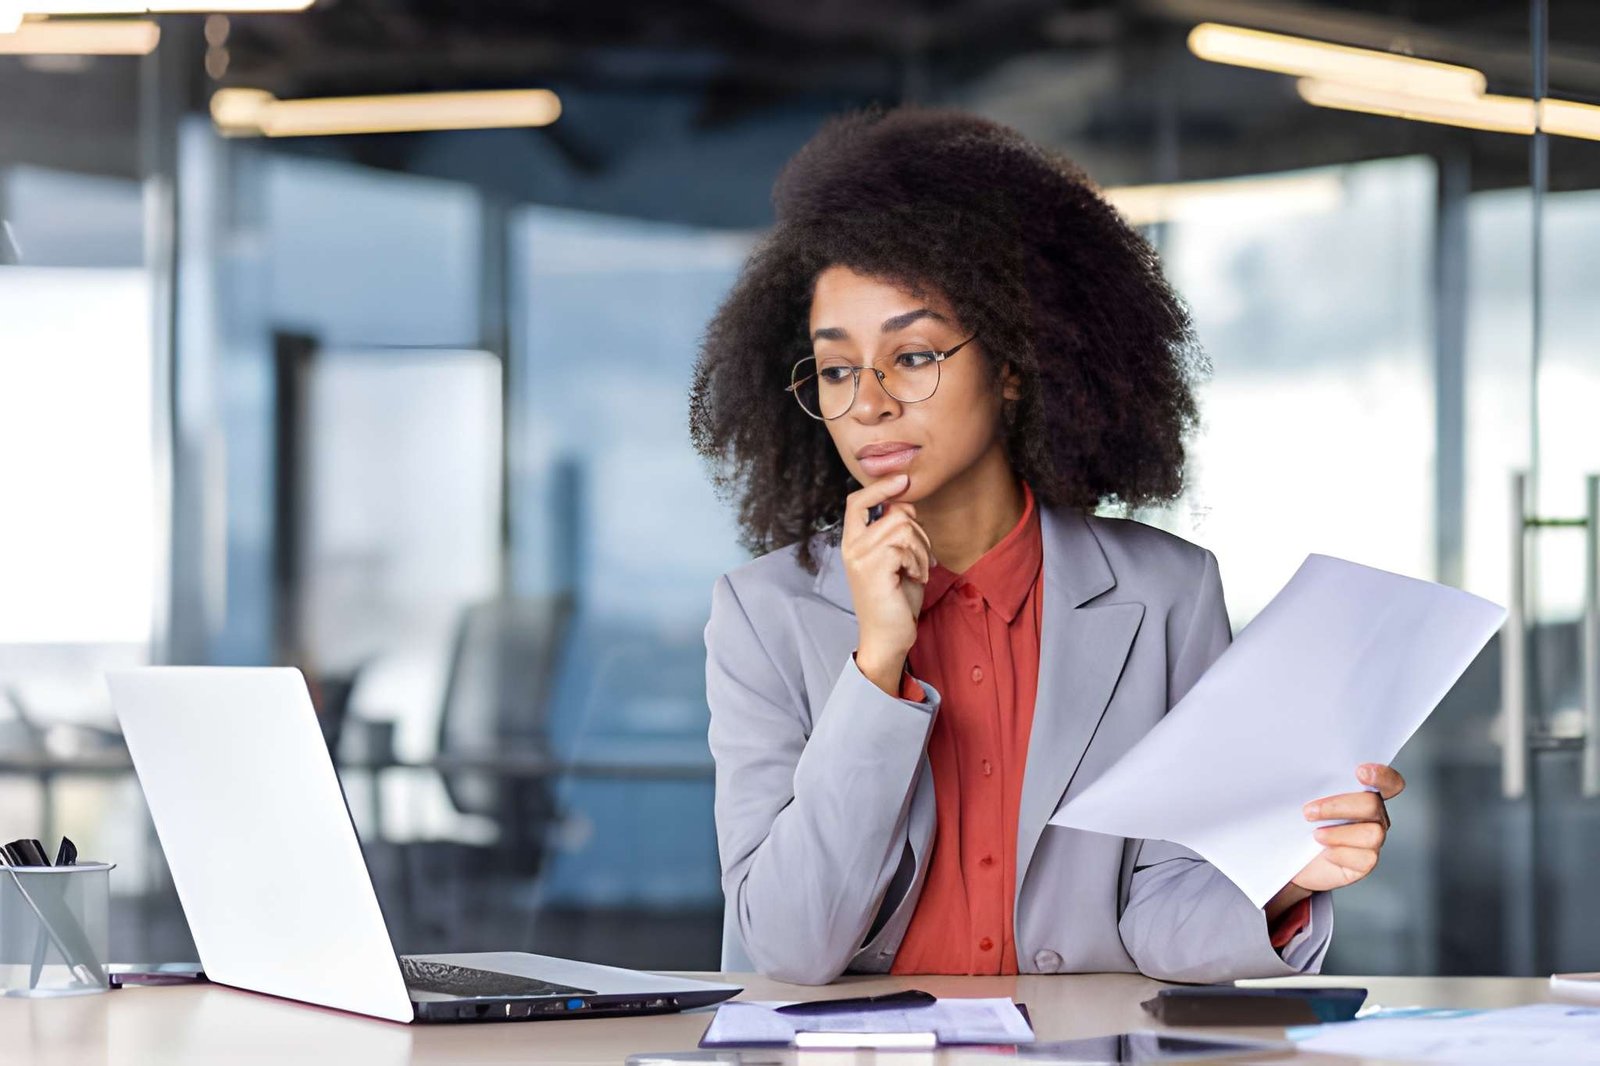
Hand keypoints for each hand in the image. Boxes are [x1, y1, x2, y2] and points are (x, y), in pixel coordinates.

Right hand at [842, 473, 933, 694]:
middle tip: (921, 557)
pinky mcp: (873, 569)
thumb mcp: (896, 559)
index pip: (857, 501)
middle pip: (894, 512)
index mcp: (854, 542)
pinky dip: (918, 562)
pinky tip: (915, 578)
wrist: (888, 638)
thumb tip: (905, 502)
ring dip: (921, 549)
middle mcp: (852, 547)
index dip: (880, 486)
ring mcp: (860, 558)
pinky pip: (904, 546)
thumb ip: (896, 532)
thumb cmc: (895, 600)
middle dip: (918, 531)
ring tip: (918, 570)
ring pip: (903, 527)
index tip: (903, 480)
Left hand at [1269, 763, 1404, 914]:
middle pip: (1372, 804)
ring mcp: (1373, 839)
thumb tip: (1295, 767)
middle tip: (1308, 812)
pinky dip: (1339, 853)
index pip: (1388, 782)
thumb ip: (1310, 782)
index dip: (1381, 775)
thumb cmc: (1297, 819)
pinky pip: (1364, 858)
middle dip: (1337, 806)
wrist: (1289, 855)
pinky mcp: (1366, 862)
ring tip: (1314, 835)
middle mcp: (1374, 815)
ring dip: (1338, 833)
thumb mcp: (1300, 797)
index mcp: (1364, 793)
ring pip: (1372, 833)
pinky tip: (1324, 852)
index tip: (1359, 772)